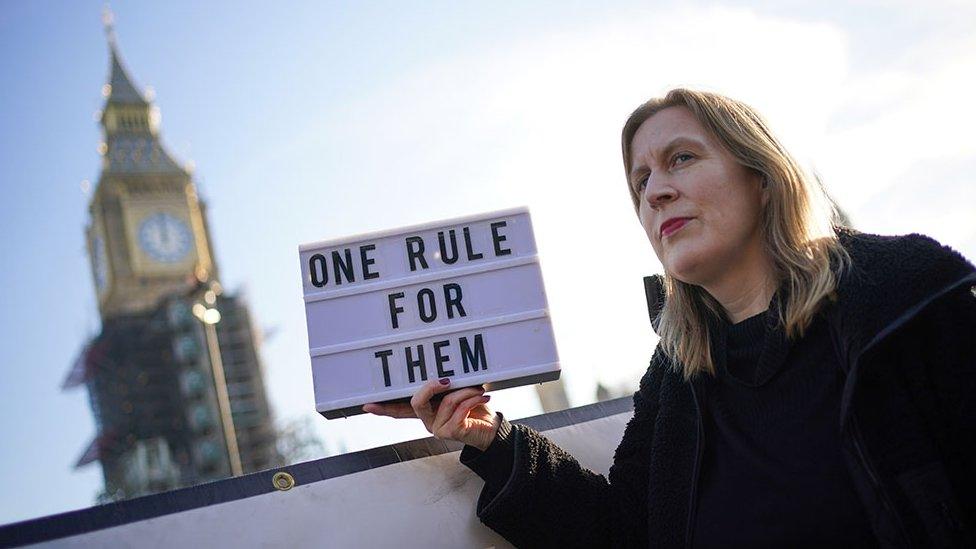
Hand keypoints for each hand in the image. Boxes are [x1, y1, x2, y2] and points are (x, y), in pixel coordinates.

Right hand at [363, 378, 499, 450]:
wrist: (493, 428)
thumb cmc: (476, 407)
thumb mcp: (458, 390)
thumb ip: (447, 385)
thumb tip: (444, 371)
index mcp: (426, 411)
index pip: (399, 409)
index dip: (383, 408)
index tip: (367, 405)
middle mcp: (428, 421)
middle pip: (415, 402)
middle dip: (431, 386)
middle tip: (447, 379)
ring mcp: (438, 428)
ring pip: (445, 402)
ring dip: (466, 391)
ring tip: (479, 390)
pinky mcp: (451, 432)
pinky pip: (460, 409)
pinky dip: (473, 399)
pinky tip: (484, 397)